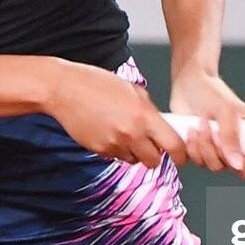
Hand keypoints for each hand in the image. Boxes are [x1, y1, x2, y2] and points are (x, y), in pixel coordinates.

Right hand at [44, 61, 186, 166]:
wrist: (64, 89)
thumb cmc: (96, 83)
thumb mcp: (131, 89)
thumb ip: (148, 109)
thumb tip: (161, 124)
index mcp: (144, 115)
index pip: (173, 146)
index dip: (181, 154)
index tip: (181, 155)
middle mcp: (131, 133)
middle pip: (155, 161)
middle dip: (155, 154)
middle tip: (150, 143)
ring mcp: (114, 144)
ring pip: (134, 160)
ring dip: (134, 152)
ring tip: (124, 133)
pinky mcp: (99, 150)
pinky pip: (116, 157)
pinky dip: (116, 149)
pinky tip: (108, 132)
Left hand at [169, 70, 244, 179]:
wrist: (187, 85)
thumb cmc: (212, 92)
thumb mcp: (226, 110)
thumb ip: (232, 137)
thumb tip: (238, 163)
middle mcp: (240, 147)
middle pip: (243, 171)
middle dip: (228, 156)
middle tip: (218, 135)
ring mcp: (220, 152)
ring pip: (216, 167)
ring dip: (205, 146)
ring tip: (202, 124)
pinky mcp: (200, 153)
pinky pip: (195, 162)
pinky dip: (190, 147)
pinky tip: (190, 130)